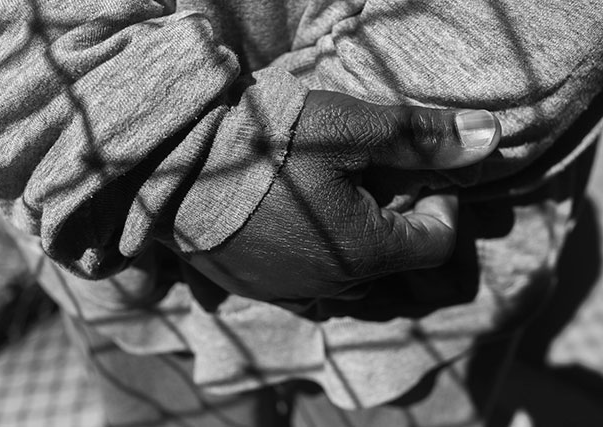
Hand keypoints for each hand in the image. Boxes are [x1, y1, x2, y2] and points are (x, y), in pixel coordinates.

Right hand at [185, 90, 500, 305]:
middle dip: (397, 216)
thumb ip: (420, 138)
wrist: (171, 168)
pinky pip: (309, 277)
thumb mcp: (349, 128)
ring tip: (332, 191)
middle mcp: (334, 286)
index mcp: (366, 252)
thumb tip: (490, 136)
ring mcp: (292, 292)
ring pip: (351, 269)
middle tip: (372, 172)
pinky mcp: (258, 287)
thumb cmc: (264, 145)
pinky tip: (294, 214)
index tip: (418, 169)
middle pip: (394, 257)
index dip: (441, 201)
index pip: (437, 240)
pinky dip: (317, 248)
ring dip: (356, 233)